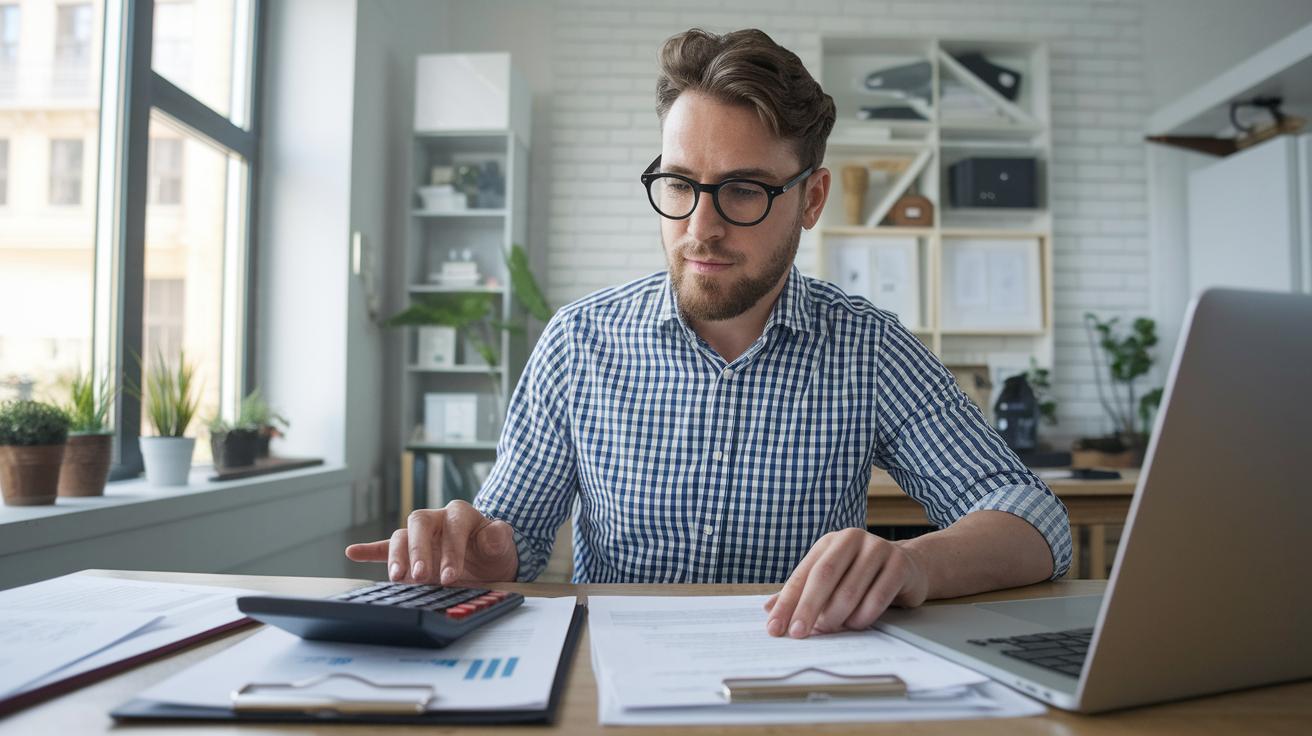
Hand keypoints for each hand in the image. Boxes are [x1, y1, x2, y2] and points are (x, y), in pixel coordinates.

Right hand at [344, 500, 517, 584]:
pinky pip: (385, 547)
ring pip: (401, 536)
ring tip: (397, 578)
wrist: (486, 563)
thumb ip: (499, 538)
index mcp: (460, 515)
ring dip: (397, 556)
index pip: (453, 525)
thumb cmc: (493, 553)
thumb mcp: (503, 547)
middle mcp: (436, 520)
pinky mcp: (408, 552)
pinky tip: (353, 552)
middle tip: (422, 576)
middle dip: (419, 550)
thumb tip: (495, 531)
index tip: (451, 576)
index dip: (452, 550)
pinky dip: (370, 550)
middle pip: (420, 524)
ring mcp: (419, 536)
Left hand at [764, 528, 928, 637]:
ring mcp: (878, 549)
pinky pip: (877, 597)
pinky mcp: (899, 565)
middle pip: (824, 577)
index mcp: (829, 542)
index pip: (803, 574)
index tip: (775, 627)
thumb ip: (802, 591)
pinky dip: (863, 616)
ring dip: (836, 616)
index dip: (787, 602)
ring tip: (828, 630)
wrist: (908, 566)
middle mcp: (852, 539)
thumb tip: (769, 609)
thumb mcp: (831, 578)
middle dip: (807, 608)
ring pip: (850, 589)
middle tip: (798, 633)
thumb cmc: (861, 575)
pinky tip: (855, 625)